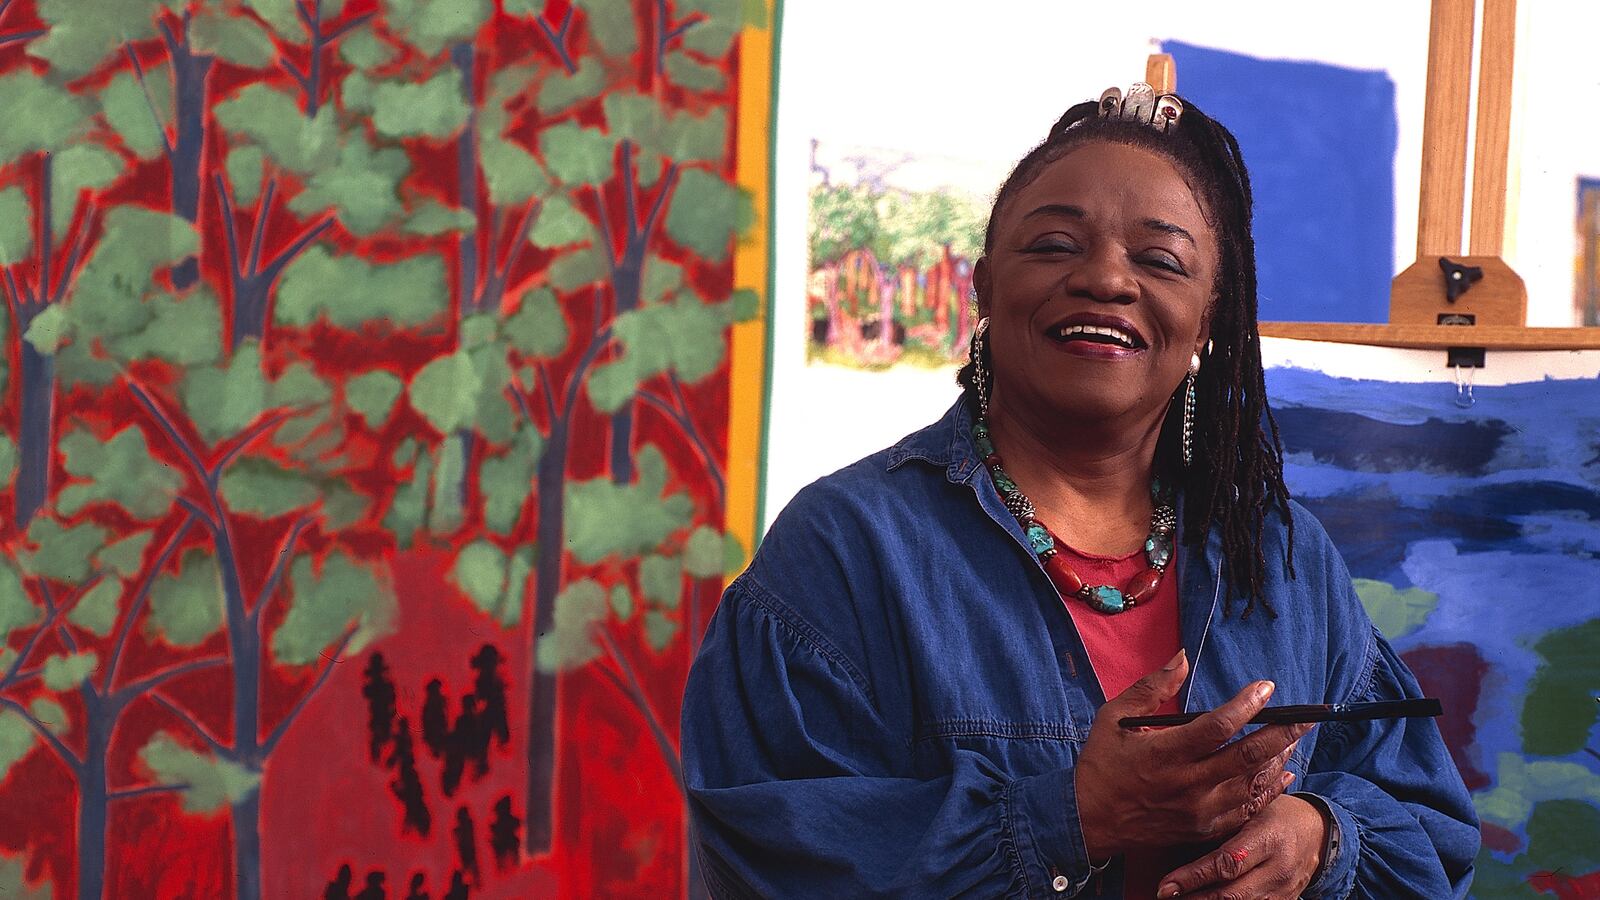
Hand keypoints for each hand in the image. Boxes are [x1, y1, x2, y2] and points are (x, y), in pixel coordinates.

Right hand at [1073, 651, 1310, 857]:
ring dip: (1279, 759)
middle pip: (1248, 756)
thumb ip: (1152, 688)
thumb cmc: (1101, 765)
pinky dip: (1269, 791)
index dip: (1247, 704)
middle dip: (1283, 732)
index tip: (1266, 687)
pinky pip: (1247, 810)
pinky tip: (1282, 774)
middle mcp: (1187, 784)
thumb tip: (1183, 658)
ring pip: (1253, 784)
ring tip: (1295, 738)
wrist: (1089, 821)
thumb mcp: (1113, 717)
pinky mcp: (1203, 828)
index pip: (1218, 726)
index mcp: (1166, 753)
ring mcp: (1199, 811)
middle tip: (1308, 716)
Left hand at [1154, 793, 1327, 897]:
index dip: (1194, 877)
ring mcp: (1283, 892)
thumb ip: (1223, 821)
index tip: (1166, 885)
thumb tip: (1178, 829)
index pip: (1227, 863)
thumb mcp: (1253, 808)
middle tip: (1165, 896)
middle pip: (1233, 895)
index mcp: (1268, 839)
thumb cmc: (1275, 814)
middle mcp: (1278, 870)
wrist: (1317, 832)